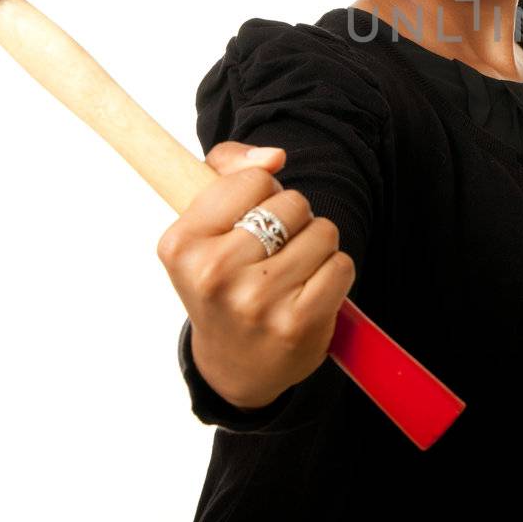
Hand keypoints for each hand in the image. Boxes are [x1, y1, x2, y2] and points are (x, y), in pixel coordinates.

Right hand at [156, 142, 355, 408]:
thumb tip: (274, 157)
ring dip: (317, 245)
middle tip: (272, 251)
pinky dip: (335, 272)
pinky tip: (310, 292)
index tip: (247, 221)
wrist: (236, 363)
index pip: (252, 179)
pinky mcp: (297, 324)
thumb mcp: (206, 222)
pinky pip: (341, 265)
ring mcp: (256, 302)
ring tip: (292, 272)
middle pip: (292, 204)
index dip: (262, 193)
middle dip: (293, 220)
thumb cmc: (225, 279)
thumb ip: (230, 166)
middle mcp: (214, 274)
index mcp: (181, 244)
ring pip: (323, 232)